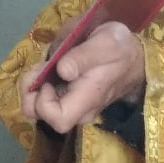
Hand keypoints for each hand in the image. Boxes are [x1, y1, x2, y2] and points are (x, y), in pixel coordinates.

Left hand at [20, 20, 145, 134]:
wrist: (134, 57)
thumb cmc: (120, 49)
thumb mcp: (106, 42)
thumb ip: (83, 56)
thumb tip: (62, 70)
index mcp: (87, 99)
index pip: (58, 120)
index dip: (43, 103)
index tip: (47, 80)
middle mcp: (77, 110)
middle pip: (41, 115)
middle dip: (30, 92)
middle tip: (39, 68)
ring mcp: (72, 105)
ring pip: (38, 107)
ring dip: (32, 86)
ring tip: (43, 65)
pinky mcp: (68, 97)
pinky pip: (44, 98)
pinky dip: (39, 83)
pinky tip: (48, 68)